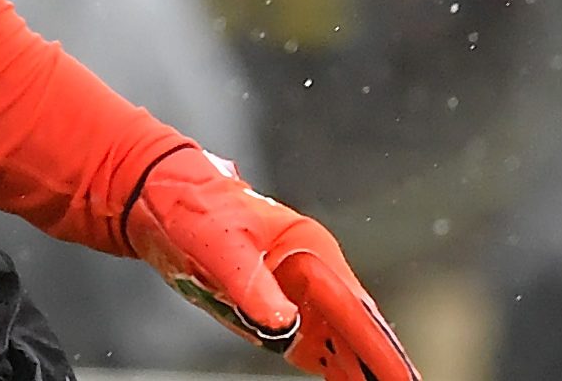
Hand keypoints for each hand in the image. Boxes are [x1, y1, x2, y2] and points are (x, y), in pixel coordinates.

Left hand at [122, 147, 417, 380]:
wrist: (160, 198)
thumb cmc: (194, 208)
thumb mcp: (220, 245)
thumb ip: (253, 286)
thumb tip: (284, 327)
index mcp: (309, 249)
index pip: (352, 308)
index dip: (378, 346)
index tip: (401, 377)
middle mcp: (312, 272)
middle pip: (356, 326)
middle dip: (382, 360)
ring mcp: (297, 292)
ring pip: (340, 338)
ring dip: (362, 367)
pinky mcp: (277, 309)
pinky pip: (314, 342)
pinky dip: (335, 365)